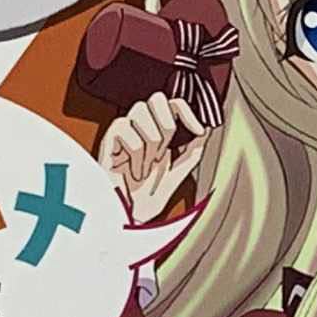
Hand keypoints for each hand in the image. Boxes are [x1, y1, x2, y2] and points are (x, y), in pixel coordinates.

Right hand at [101, 93, 211, 223]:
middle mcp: (140, 126)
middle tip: (163, 152)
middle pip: (157, 99)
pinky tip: (134, 170)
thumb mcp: (180, 170)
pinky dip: (136, 155)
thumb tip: (207, 127)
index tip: (198, 130)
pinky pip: (126, 130)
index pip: (173, 103)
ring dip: (151, 144)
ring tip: (147, 164)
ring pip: (141, 112)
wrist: (131, 218)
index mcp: (158, 130)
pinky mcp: (108, 140)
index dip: (188, 112)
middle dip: (167, 126)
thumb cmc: (149, 196)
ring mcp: (123, 131)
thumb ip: (194, 148)